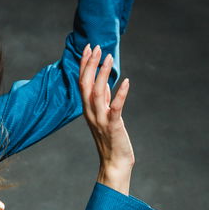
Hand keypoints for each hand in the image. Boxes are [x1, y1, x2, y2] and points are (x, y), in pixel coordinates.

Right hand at [79, 44, 133, 191]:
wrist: (114, 162)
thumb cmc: (110, 139)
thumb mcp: (104, 115)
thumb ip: (103, 99)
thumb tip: (105, 82)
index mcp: (87, 109)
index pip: (82, 82)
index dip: (85, 65)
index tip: (89, 48)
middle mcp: (90, 113)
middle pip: (86, 84)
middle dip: (90, 64)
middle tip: (97, 47)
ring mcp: (100, 119)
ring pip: (98, 92)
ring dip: (103, 73)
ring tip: (109, 57)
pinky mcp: (113, 126)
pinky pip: (115, 107)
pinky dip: (120, 94)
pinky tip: (126, 81)